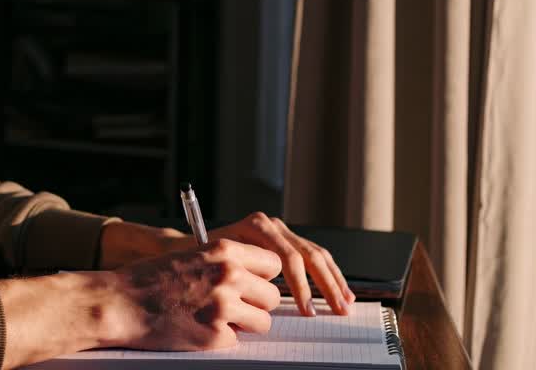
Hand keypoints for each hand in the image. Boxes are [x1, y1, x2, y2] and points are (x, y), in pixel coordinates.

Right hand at [91, 239, 282, 351]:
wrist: (120, 303)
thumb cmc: (149, 279)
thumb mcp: (192, 255)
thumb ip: (226, 263)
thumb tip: (258, 278)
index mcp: (224, 251)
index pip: (273, 264)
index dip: (262, 277)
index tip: (250, 284)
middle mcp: (229, 275)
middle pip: (272, 297)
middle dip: (255, 304)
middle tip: (230, 305)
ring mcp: (224, 307)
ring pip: (263, 322)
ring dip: (244, 324)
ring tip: (215, 318)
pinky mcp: (216, 335)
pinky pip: (238, 340)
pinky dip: (222, 338)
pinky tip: (199, 328)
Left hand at [173, 212, 355, 315]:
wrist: (190, 244)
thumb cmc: (199, 258)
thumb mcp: (218, 264)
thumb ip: (243, 275)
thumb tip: (268, 297)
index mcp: (256, 226)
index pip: (288, 258)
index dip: (300, 287)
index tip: (306, 311)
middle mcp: (272, 225)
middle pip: (308, 255)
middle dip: (325, 286)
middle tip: (337, 310)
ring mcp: (282, 231)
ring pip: (317, 254)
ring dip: (334, 281)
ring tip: (345, 304)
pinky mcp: (288, 240)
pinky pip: (314, 256)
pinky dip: (330, 275)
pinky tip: (341, 291)